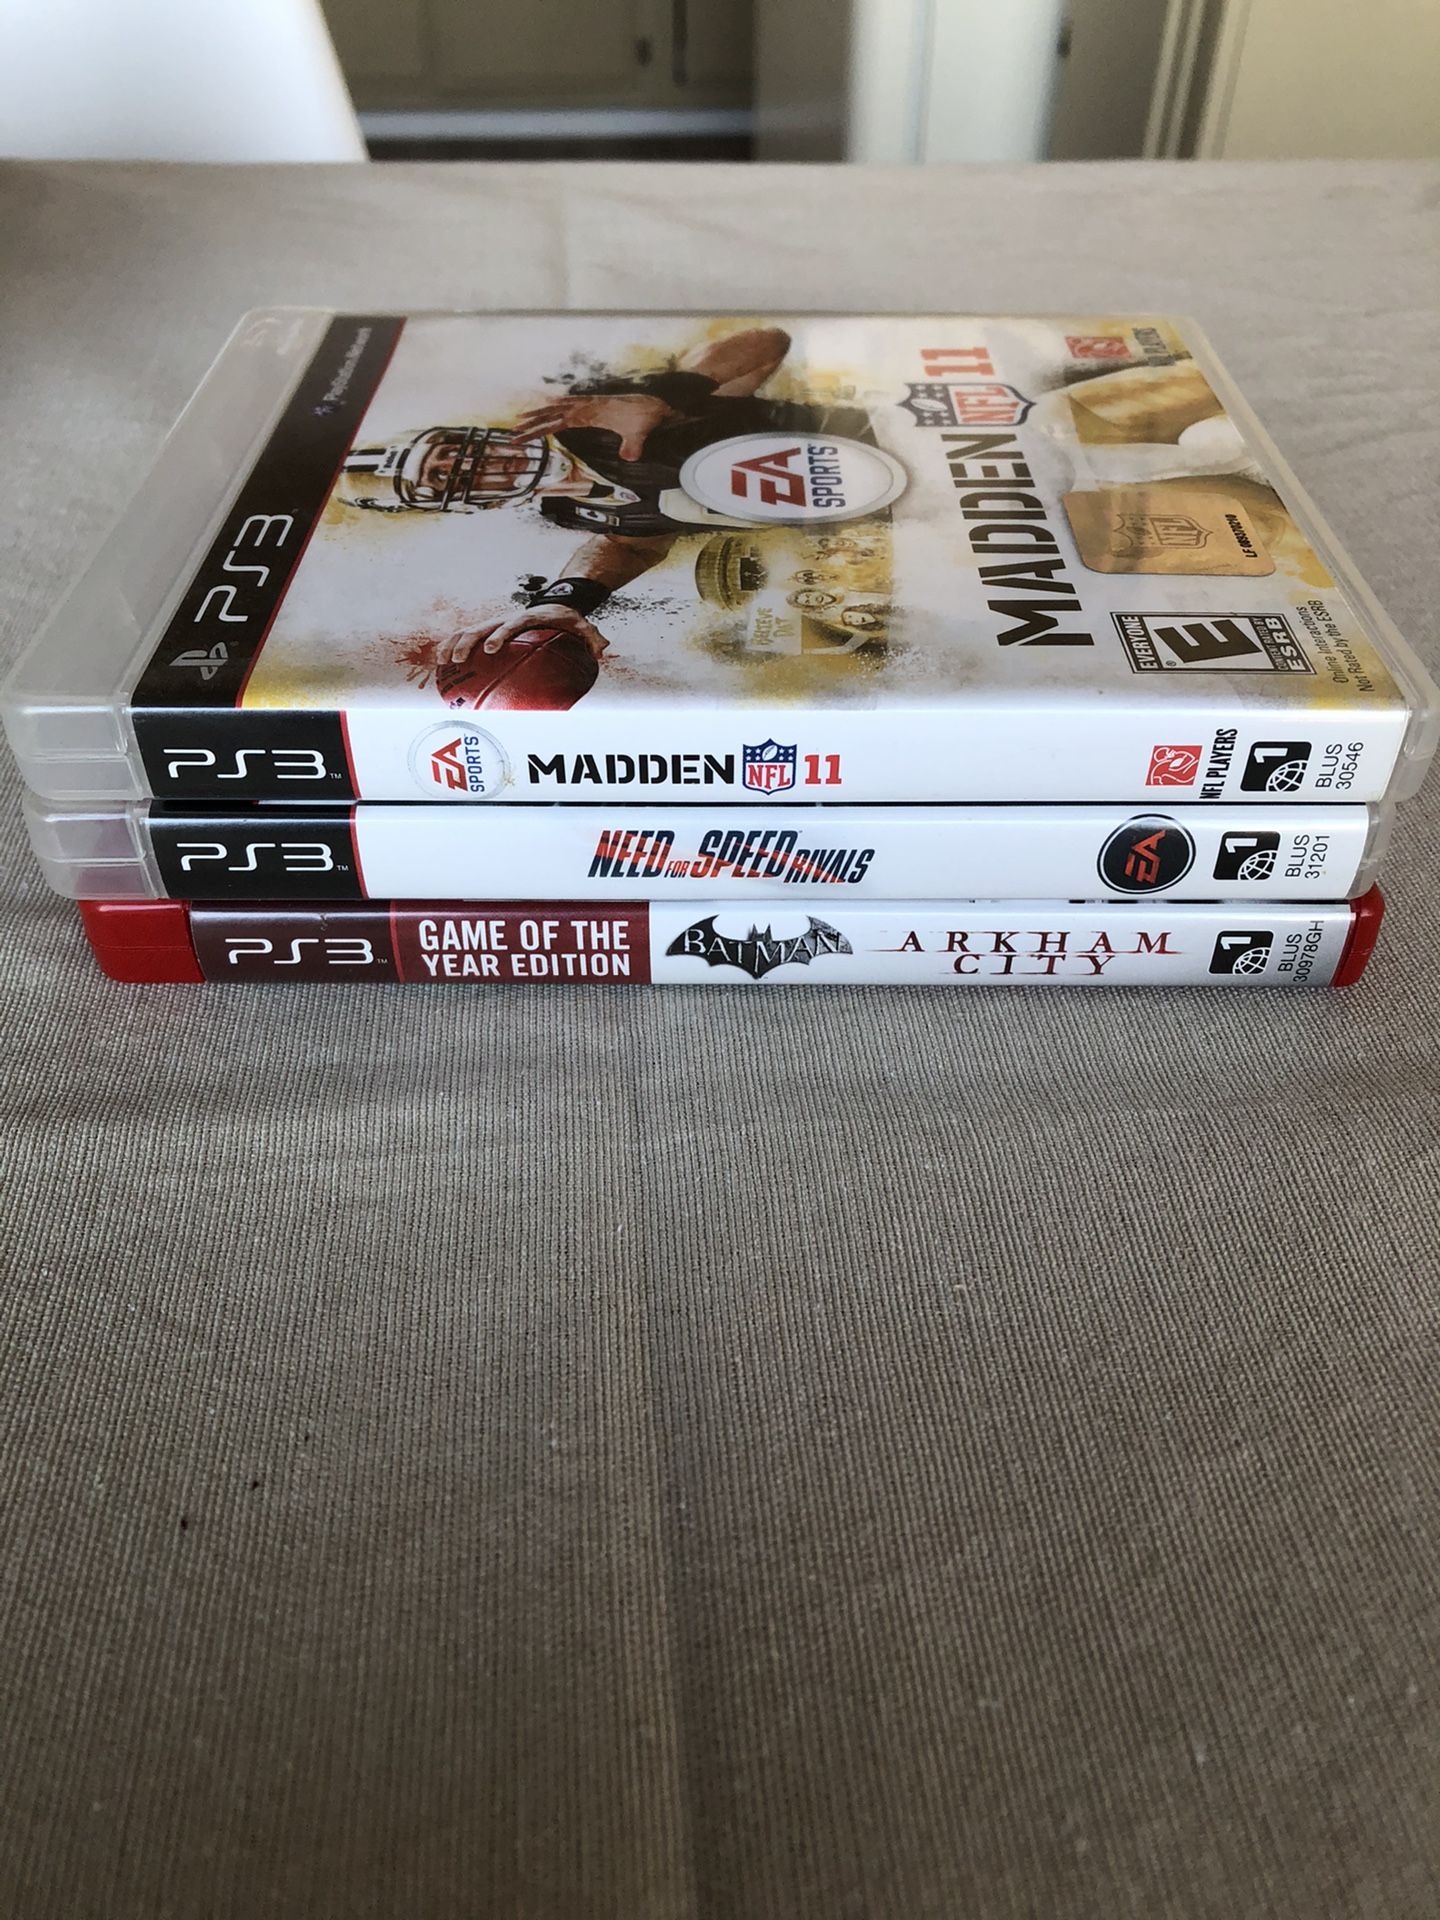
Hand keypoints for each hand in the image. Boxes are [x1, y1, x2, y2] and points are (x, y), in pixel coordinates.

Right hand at [438, 603, 610, 667]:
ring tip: (442, 664)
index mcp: (525, 618)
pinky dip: (452, 646)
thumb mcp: (582, 625)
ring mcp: (494, 623)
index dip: (498, 636)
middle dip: (466, 644)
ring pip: (467, 631)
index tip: (490, 650)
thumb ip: (592, 637)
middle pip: (480, 628)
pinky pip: (466, 636)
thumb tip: (602, 650)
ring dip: (453, 645)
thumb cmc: (566, 619)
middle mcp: (505, 619)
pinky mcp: (488, 629)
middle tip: (457, 662)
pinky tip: (441, 664)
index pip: (508, 626)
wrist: (554, 602)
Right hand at [512, 392, 675, 459]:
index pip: (560, 421)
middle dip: (533, 422)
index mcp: (591, 412)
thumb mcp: (640, 432)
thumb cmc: (646, 417)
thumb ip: (632, 445)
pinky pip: (570, 406)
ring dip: (541, 414)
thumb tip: (628, 458)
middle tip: (514, 430)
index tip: (525, 434)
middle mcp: (587, 406)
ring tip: (523, 420)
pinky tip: (549, 410)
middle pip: (553, 412)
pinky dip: (556, 408)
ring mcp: (590, 404)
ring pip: (559, 407)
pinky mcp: (595, 406)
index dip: (541, 428)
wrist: (657, 403)